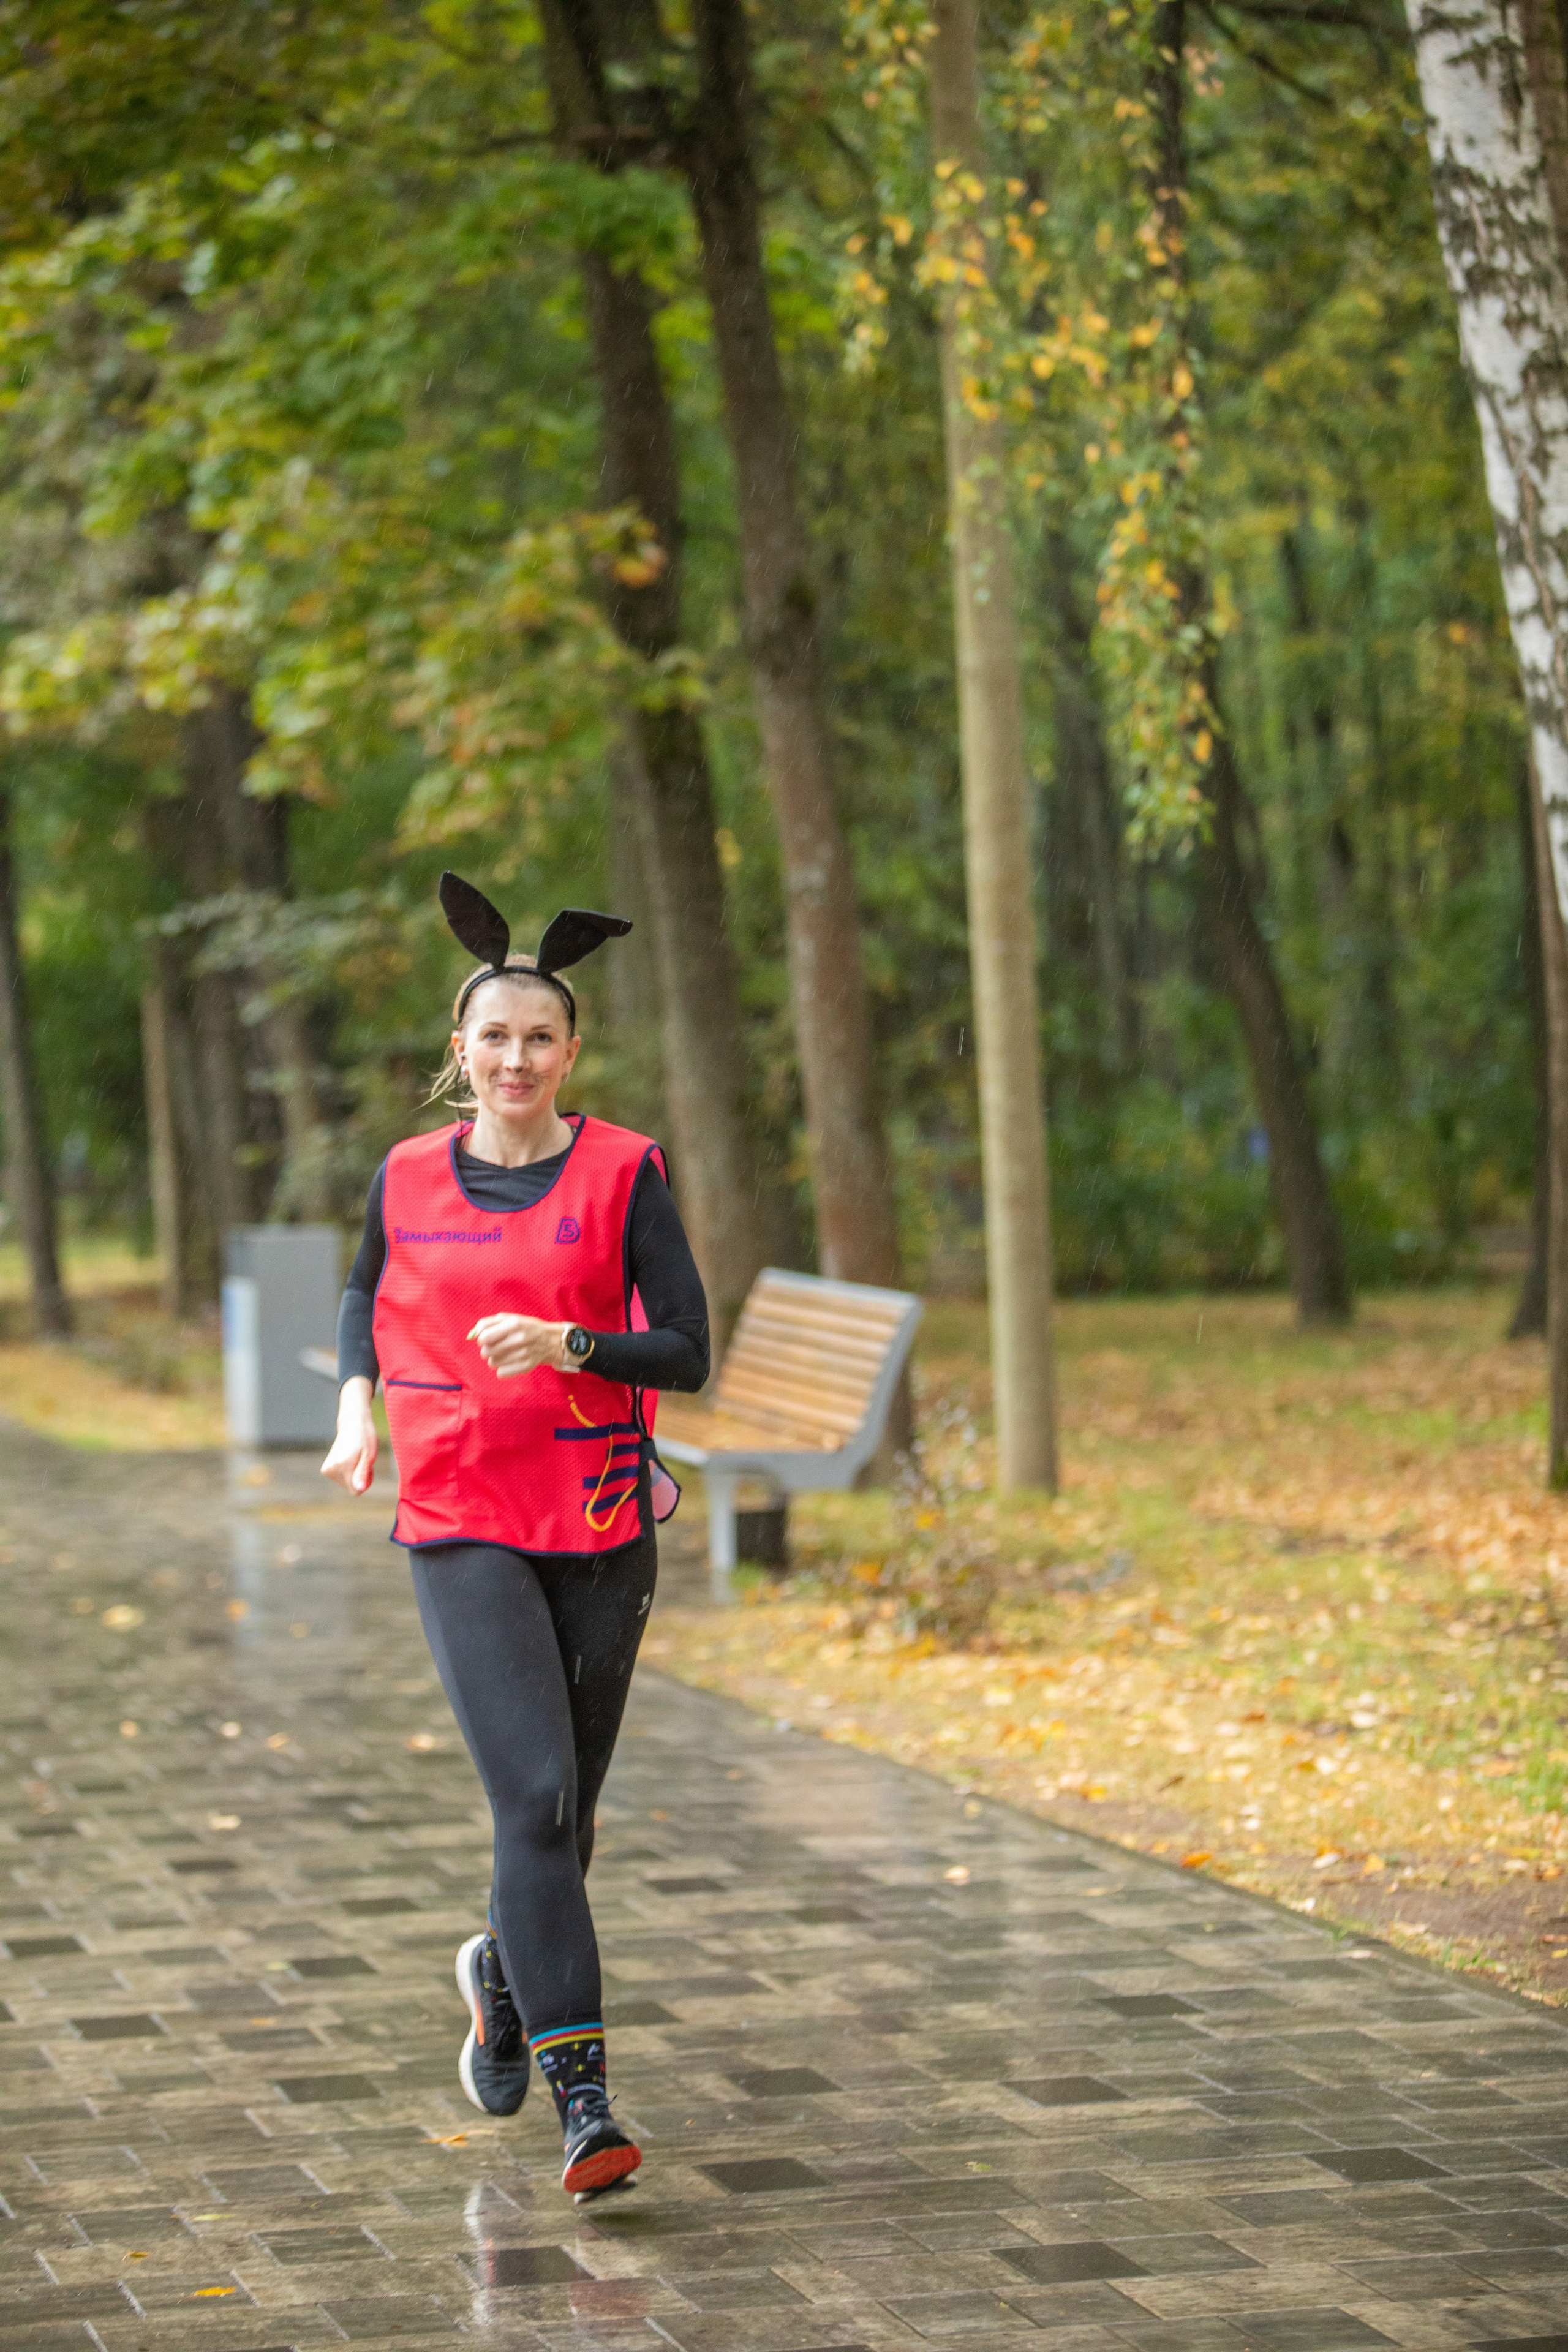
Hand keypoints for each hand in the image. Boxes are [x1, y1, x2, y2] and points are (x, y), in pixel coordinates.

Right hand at [321, 1375, 377, 1493]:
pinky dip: (348, 1472)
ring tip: (356, 1457)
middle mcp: (332, 1469)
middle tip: (363, 1459)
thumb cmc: (365, 1438)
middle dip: (360, 1477)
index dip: (366, 1482)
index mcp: (343, 1466)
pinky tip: (350, 1458)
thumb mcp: (369, 1456)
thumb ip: (362, 1474)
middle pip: (351, 1487)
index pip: (356, 1491)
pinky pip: (341, 1479)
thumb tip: (359, 1489)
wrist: (353, 1424)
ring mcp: (327, 1469)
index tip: (369, 1468)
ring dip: (354, 1473)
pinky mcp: (326, 1469)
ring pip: (346, 1484)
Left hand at [468, 1314, 572, 1378]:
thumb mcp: (508, 1318)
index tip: (486, 1339)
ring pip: (492, 1363)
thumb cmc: (524, 1327)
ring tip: (504, 1354)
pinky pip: (501, 1373)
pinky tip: (509, 1362)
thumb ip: (487, 1323)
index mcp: (514, 1324)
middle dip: (487, 1350)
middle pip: (486, 1352)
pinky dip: (502, 1369)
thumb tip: (471, 1334)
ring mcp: (524, 1354)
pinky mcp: (526, 1366)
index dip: (481, 1339)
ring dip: (494, 1359)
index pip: (484, 1337)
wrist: (550, 1340)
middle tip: (495, 1347)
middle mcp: (520, 1339)